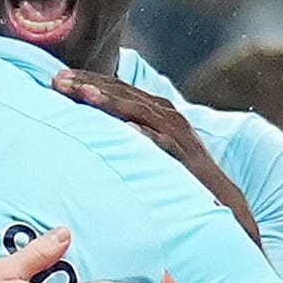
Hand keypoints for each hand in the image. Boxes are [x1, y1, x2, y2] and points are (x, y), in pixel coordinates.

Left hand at [52, 68, 259, 239]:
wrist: (225, 203)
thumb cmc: (180, 178)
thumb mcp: (149, 152)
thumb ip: (126, 138)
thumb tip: (90, 134)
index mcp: (156, 113)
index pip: (117, 90)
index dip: (88, 81)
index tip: (57, 79)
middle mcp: (168, 118)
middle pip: (124, 94)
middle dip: (90, 85)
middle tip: (58, 81)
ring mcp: (179, 137)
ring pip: (141, 113)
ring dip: (112, 102)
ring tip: (84, 95)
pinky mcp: (188, 160)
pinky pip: (165, 145)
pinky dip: (146, 135)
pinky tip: (126, 129)